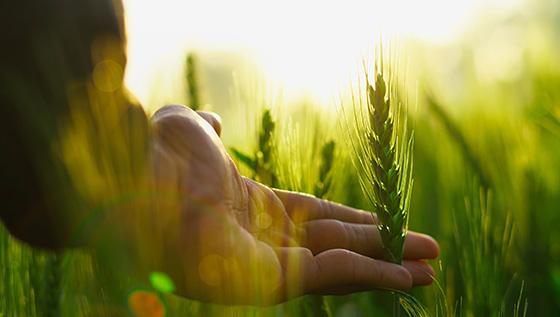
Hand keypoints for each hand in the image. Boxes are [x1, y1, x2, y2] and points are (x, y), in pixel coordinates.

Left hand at [150, 105, 438, 304]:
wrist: (137, 179)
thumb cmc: (158, 153)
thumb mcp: (185, 130)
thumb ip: (203, 129)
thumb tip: (211, 123)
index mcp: (252, 207)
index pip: (316, 217)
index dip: (355, 221)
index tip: (389, 222)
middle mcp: (264, 240)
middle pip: (337, 245)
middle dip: (383, 249)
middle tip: (429, 254)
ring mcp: (267, 263)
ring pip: (340, 267)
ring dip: (387, 268)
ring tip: (432, 270)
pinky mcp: (268, 282)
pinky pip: (329, 278)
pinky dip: (369, 276)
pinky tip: (407, 275)